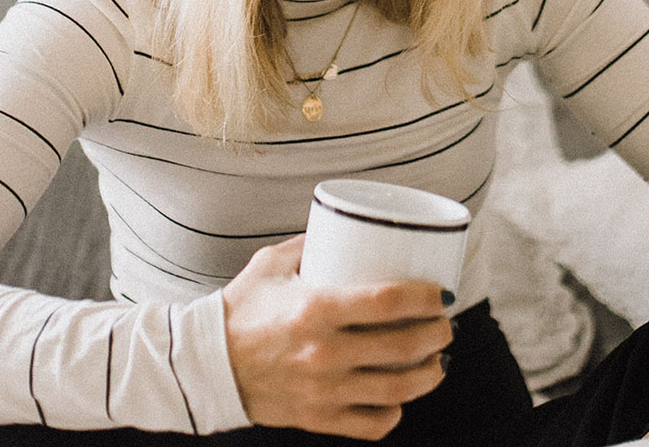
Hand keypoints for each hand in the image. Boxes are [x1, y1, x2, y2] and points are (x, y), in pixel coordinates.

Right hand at [222, 234, 452, 438]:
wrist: (203, 365)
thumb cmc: (241, 308)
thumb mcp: (273, 263)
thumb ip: (312, 242)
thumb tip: (352, 224)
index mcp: (315, 308)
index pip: (388, 301)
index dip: (426, 297)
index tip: (443, 293)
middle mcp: (323, 352)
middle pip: (402, 346)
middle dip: (438, 334)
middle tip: (445, 324)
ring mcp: (322, 391)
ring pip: (397, 390)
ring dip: (429, 375)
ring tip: (438, 361)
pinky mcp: (317, 419)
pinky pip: (371, 424)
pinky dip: (395, 412)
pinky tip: (402, 397)